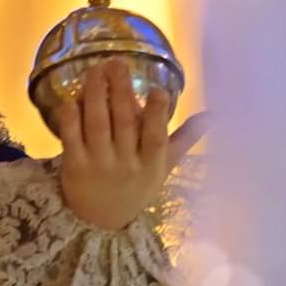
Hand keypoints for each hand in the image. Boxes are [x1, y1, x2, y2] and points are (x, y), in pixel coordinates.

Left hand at [57, 59, 208, 229]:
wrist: (101, 223)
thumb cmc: (136, 188)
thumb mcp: (163, 168)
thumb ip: (185, 139)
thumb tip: (214, 115)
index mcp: (151, 164)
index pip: (156, 138)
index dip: (157, 114)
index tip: (158, 89)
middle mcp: (126, 164)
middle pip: (123, 124)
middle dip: (120, 91)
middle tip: (116, 62)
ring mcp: (99, 165)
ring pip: (97, 125)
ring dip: (94, 95)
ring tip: (95, 70)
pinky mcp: (74, 167)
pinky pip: (71, 138)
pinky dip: (71, 118)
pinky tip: (71, 99)